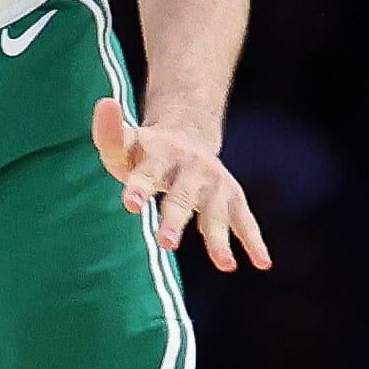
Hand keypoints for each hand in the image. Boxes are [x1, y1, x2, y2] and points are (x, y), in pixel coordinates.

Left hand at [92, 98, 272, 273]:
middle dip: (175, 219)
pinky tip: (263, 262)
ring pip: (215, 212)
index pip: (146, 173)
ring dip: (219, 237)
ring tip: (224, 265)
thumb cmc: (145, 152)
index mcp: (158, 155)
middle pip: (181, 197)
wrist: (185, 134)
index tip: (130, 203)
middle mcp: (189, 167)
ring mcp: (213, 182)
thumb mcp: (124, 144)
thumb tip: (105, 103)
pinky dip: (253, 240)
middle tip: (165, 243)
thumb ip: (109, 133)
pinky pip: (244, 220)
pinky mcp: (231, 195)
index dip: (138, 187)